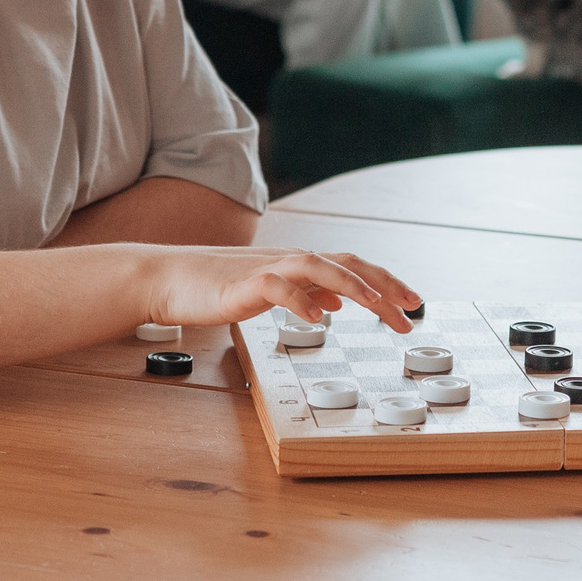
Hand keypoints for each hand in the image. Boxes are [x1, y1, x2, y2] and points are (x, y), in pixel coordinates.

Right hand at [148, 246, 420, 333]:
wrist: (169, 278)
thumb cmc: (217, 285)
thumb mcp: (271, 290)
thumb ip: (305, 292)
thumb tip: (336, 302)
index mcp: (298, 265)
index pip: (352, 267)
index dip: (386, 281)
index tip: (412, 303)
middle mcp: (288, 261)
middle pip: (346, 263)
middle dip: (383, 284)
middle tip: (411, 310)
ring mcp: (266, 269)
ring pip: (317, 266)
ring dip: (351, 285)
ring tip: (376, 306)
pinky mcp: (242, 284)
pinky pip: (276, 287)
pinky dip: (300, 300)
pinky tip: (317, 319)